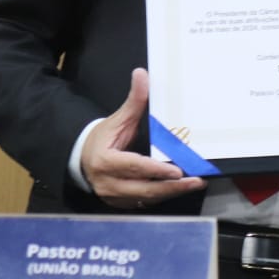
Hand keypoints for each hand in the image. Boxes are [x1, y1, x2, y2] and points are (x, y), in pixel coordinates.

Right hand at [81, 68, 204, 208]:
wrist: (82, 159)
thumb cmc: (103, 139)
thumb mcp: (117, 119)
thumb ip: (133, 101)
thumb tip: (142, 74)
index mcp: (105, 161)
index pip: (134, 167)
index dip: (156, 171)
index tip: (177, 171)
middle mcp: (108, 183)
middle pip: (144, 189)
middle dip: (172, 187)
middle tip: (196, 181)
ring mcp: (114, 197)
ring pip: (147, 199)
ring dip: (172, 193)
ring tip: (195, 184)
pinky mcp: (121, 204)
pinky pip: (145, 203)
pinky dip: (163, 196)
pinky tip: (180, 189)